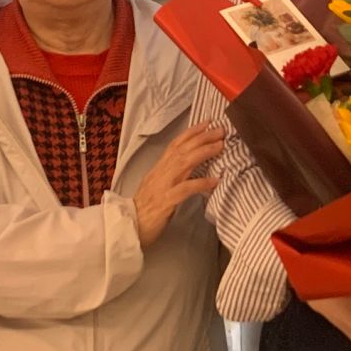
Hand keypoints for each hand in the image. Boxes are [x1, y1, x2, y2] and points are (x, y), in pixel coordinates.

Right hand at [134, 123, 227, 247]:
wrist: (128, 227)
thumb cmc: (144, 210)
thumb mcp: (157, 186)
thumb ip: (170, 176)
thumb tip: (189, 167)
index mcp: (158, 169)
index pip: (175, 145)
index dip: (191, 132)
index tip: (207, 123)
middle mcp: (160, 173)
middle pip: (182, 149)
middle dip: (202, 137)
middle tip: (220, 130)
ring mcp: (162, 186)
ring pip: (184, 163)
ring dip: (204, 152)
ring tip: (221, 146)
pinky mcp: (165, 201)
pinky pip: (186, 189)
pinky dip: (201, 183)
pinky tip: (215, 180)